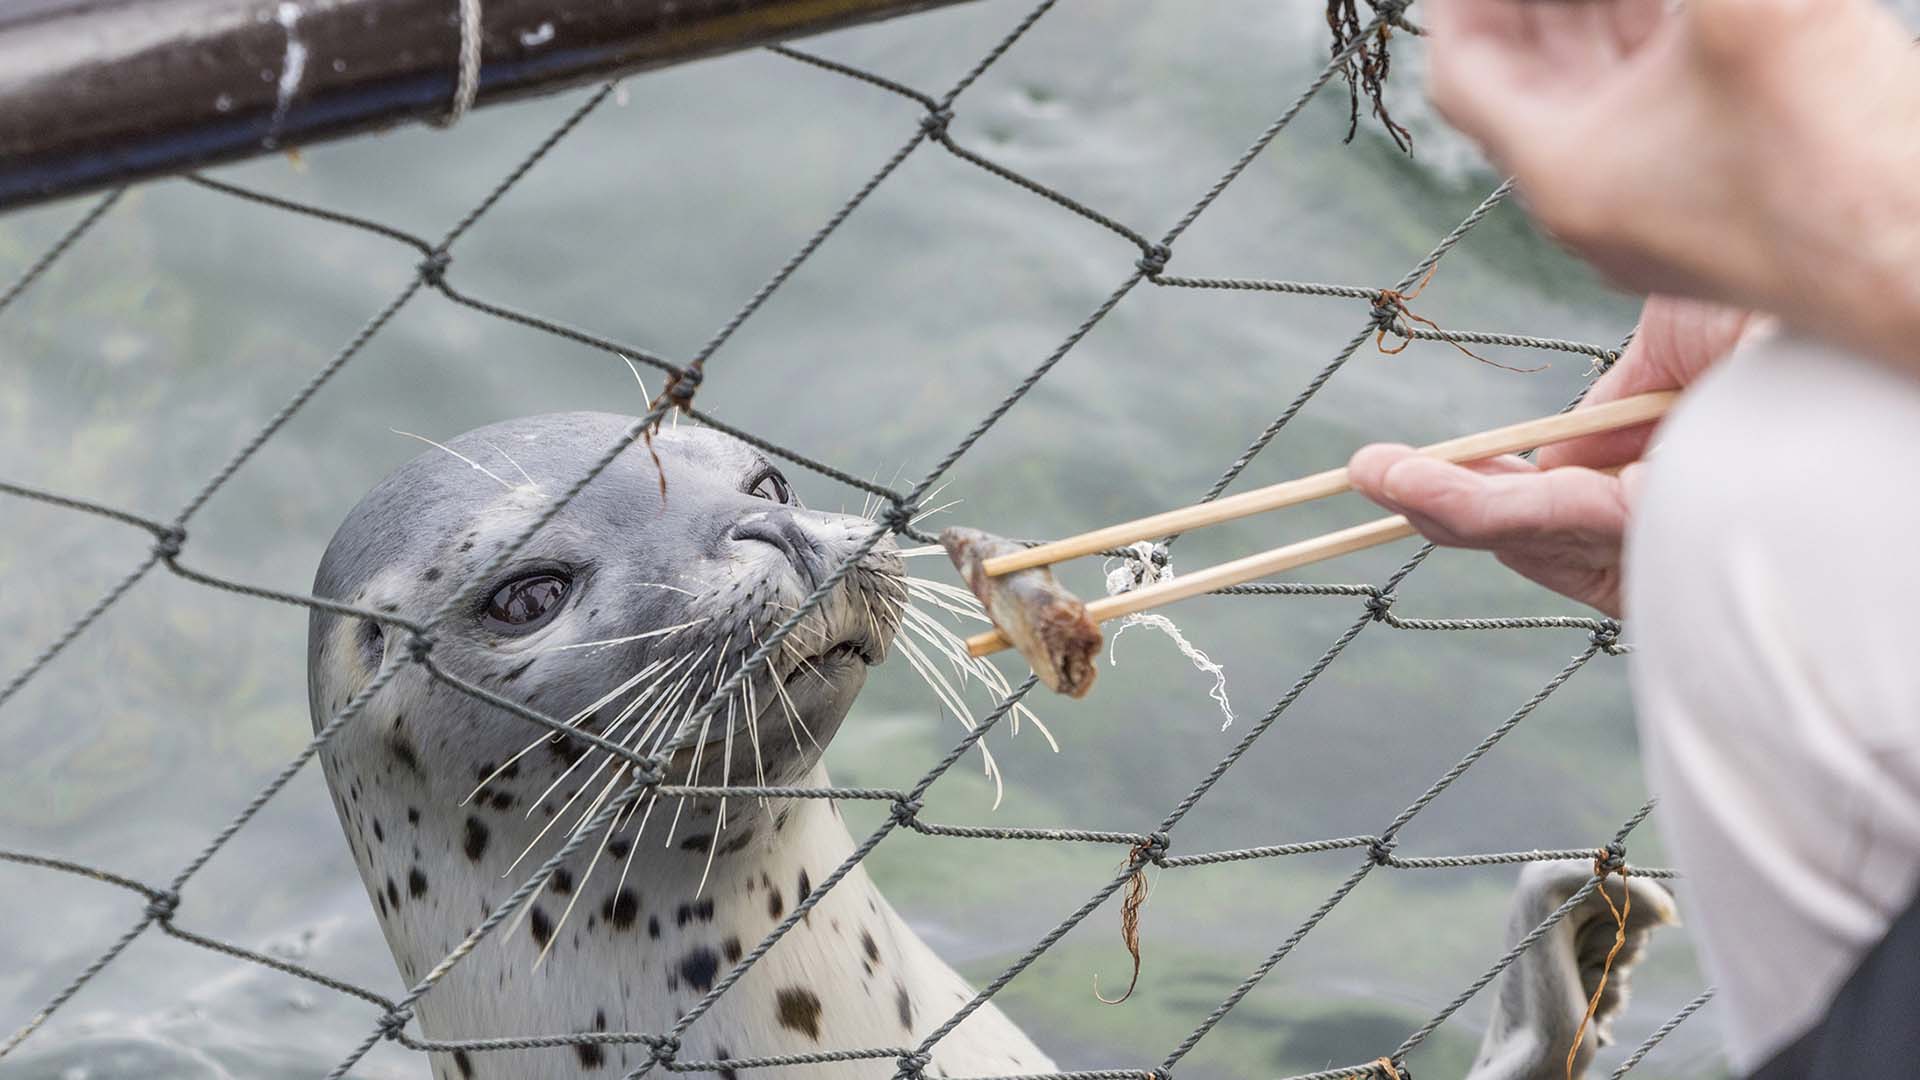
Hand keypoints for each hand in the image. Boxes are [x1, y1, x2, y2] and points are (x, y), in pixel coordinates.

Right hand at [1347, 297, 1752, 615]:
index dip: (1482, 487)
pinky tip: (1418, 490)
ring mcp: (1663, 534)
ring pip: (1529, 533)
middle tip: (1366, 480)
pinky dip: (1478, 509)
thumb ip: (1607, 405)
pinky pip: (1552, 525)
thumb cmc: (1780, 318)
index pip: (1560, 495)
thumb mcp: (1671, 351)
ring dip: (1439, 507)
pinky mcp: (1661, 536)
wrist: (1846, 304)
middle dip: (1444, 504)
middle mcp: (1666, 516)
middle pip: (1534, 529)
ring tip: (1369, 480)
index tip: (1410, 471)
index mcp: (1668, 475)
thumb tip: (1550, 447)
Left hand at [1425, 0, 1919, 364]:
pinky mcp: (1706, 215)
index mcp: (1563, 174)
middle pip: (1523, 81)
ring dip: (1591, 18)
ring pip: (1587, 98)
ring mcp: (1646, 219)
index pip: (1465, 72)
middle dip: (1535, 2)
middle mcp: (1588, 209)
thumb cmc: (1840, 150)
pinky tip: (1670, 9)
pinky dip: (1644, 53)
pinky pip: (1646, 121)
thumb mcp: (1745, 10)